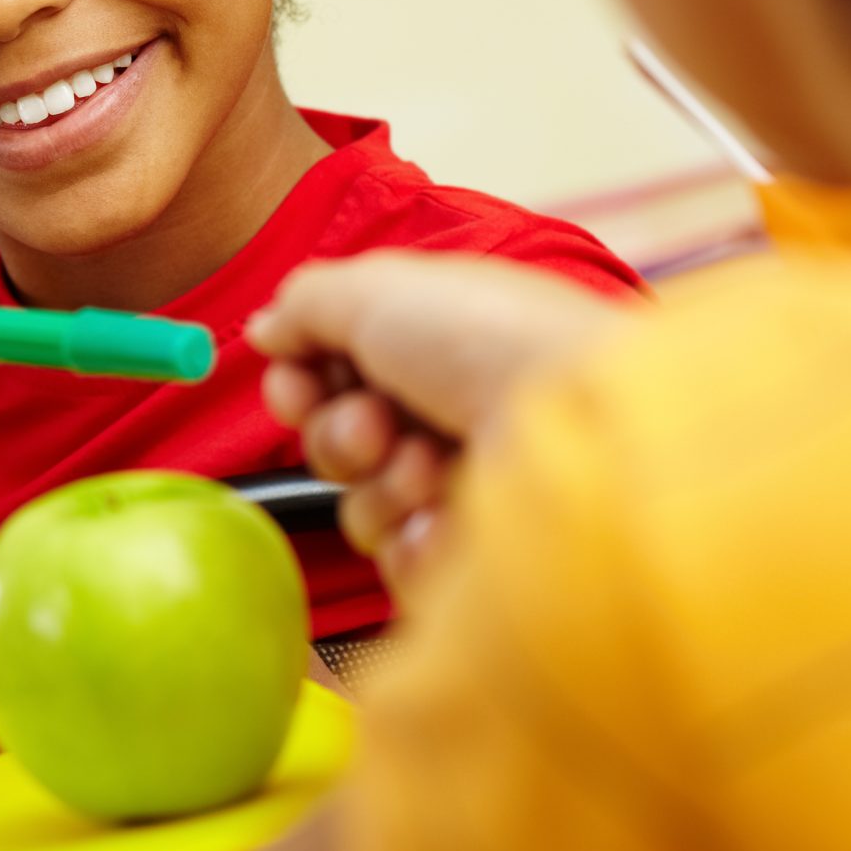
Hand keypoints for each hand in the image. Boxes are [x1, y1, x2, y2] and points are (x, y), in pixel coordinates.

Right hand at [248, 253, 631, 585]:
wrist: (585, 423)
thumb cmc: (490, 342)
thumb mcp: (378, 289)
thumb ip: (305, 304)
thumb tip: (265, 329)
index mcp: (427, 347)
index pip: (328, 377)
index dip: (299, 385)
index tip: (298, 387)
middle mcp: (443, 415)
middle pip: (333, 444)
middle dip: (341, 434)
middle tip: (379, 424)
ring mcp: (462, 489)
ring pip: (360, 507)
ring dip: (381, 484)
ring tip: (430, 465)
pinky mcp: (474, 555)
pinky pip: (399, 561)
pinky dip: (414, 536)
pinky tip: (449, 515)